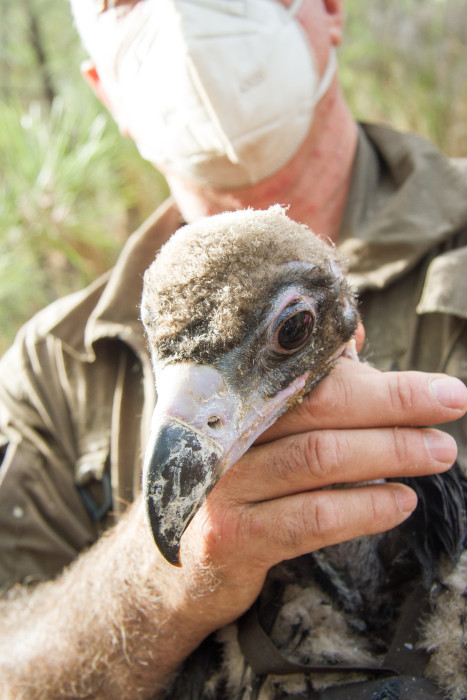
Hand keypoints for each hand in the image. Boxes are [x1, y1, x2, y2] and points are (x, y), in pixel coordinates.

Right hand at [171, 358, 466, 635]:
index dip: (386, 383)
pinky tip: (400, 502)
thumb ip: (307, 386)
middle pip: (320, 409)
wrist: (182, 558)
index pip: (318, 377)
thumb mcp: (265, 427)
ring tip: (437, 455)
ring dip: (390, 454)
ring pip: (319, 458)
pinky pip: (310, 518)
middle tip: (451, 413)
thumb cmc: (240, 478)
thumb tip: (359, 336)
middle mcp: (224, 430)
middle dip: (395, 410)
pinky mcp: (231, 537)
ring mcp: (224, 485)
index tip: (445, 390)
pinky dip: (364, 508)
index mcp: (235, 394)